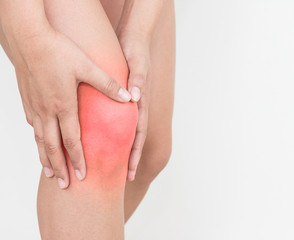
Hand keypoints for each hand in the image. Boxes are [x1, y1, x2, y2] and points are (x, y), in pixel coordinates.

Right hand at [7, 27, 131, 188]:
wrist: (28, 37)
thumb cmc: (59, 51)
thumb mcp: (87, 66)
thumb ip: (108, 84)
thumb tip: (129, 97)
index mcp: (64, 106)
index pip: (72, 141)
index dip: (78, 161)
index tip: (83, 176)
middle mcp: (48, 111)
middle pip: (53, 147)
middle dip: (59, 168)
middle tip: (63, 185)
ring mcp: (35, 106)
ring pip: (39, 139)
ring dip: (45, 158)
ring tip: (48, 173)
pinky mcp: (27, 99)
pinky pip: (32, 124)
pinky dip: (37, 138)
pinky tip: (39, 141)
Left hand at [117, 30, 151, 180]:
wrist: (133, 38)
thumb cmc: (136, 51)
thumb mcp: (138, 63)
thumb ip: (139, 79)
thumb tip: (136, 96)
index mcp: (140, 103)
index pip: (138, 133)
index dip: (134, 154)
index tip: (129, 172)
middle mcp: (135, 107)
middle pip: (132, 138)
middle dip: (128, 158)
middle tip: (122, 178)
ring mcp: (129, 104)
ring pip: (124, 131)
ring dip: (120, 148)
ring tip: (112, 164)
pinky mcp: (120, 98)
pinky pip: (117, 119)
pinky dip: (113, 132)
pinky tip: (103, 138)